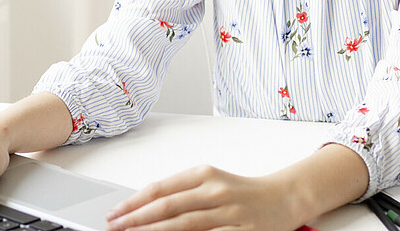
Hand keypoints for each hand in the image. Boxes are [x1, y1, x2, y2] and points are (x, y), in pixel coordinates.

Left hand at [104, 165, 306, 230]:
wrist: (285, 197)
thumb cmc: (243, 192)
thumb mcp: (210, 183)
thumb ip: (181, 193)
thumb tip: (143, 209)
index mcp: (204, 174)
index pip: (160, 188)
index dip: (134, 202)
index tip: (114, 214)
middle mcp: (216, 190)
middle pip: (168, 207)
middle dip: (137, 220)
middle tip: (115, 228)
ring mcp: (230, 213)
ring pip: (184, 226)